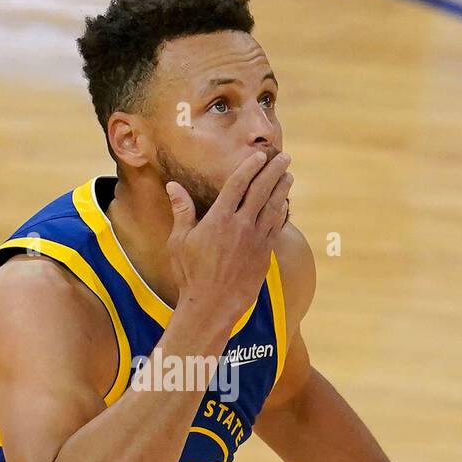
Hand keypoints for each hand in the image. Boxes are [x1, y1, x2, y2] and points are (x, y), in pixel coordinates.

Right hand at [165, 150, 292, 327]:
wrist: (211, 306)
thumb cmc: (190, 275)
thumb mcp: (179, 242)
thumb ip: (182, 211)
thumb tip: (173, 186)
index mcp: (219, 219)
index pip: (238, 184)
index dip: (250, 167)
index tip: (259, 155)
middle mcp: (241, 226)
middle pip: (261, 190)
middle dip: (273, 171)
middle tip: (284, 158)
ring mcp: (256, 241)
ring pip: (273, 207)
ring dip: (282, 189)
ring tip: (288, 175)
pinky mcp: (264, 255)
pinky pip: (276, 227)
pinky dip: (281, 212)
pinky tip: (283, 204)